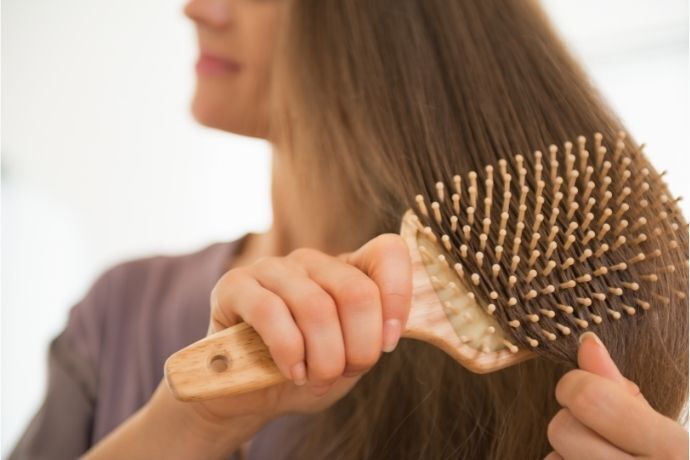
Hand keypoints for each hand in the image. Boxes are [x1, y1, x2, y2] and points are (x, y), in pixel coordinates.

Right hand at [179, 233, 412, 428]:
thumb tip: (387, 333)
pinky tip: (291, 372)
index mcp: (347, 270)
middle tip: (343, 374)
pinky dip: (288, 351)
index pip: (388, 252)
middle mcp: (313, 261)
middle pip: (357, 292)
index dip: (398, 298)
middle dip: (359, 348)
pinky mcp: (235, 285)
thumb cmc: (306, 372)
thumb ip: (373, 338)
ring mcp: (272, 268)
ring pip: (316, 307)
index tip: (387, 343)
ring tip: (316, 380)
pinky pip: (270, 312)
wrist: (250, 396)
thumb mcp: (350, 359)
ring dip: (324, 358)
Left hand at [545, 332, 688, 459]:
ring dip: (569, 456)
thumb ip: (621, 389)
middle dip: (574, 424)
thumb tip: (586, 342)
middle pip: (561, 429)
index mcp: (673, 453)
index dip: (576, 385)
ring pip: (553, 459)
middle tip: (603, 436)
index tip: (585, 391)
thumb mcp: (662, 431)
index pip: (587, 398)